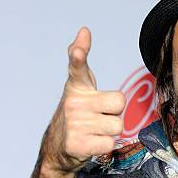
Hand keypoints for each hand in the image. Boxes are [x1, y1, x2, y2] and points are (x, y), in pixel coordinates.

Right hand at [41, 27, 125, 172]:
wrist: (59, 146)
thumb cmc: (78, 112)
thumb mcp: (80, 86)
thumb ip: (83, 62)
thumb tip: (83, 30)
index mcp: (76, 87)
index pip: (77, 67)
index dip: (78, 57)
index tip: (77, 50)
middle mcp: (73, 103)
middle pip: (119, 103)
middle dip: (115, 112)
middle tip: (100, 116)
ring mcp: (74, 124)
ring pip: (117, 126)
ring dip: (110, 131)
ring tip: (95, 130)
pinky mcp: (77, 145)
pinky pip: (110, 143)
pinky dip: (105, 146)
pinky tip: (92, 143)